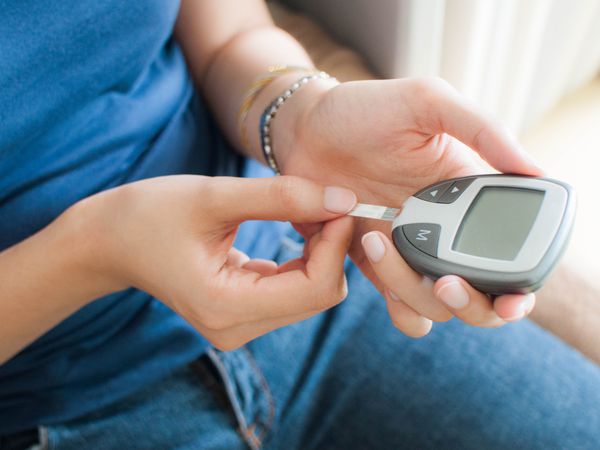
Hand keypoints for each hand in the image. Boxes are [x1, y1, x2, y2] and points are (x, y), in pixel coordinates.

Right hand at [73, 175, 356, 349]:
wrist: (110, 240)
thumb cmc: (149, 214)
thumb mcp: (214, 196)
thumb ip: (282, 198)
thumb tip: (345, 199)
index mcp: (226, 307)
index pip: (316, 289)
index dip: (337, 245)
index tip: (340, 202)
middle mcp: (237, 328)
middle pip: (320, 295)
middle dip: (331, 247)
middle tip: (322, 201)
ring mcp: (240, 326)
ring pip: (313, 293)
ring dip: (320, 250)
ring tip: (304, 210)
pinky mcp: (243, 313)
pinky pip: (294, 289)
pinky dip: (305, 257)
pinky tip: (293, 226)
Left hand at [277, 77, 541, 336]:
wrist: (305, 128)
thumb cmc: (365, 109)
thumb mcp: (427, 102)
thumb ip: (482, 128)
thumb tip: (535, 170)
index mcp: (467, 196)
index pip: (509, 252)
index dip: (519, 285)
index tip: (513, 296)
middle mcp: (444, 230)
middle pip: (478, 295)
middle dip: (470, 303)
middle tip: (446, 281)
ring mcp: (409, 250)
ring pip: (434, 305)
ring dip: (417, 294)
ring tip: (378, 242)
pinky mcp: (373, 261)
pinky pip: (396, 303)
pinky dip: (395, 304)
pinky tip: (376, 267)